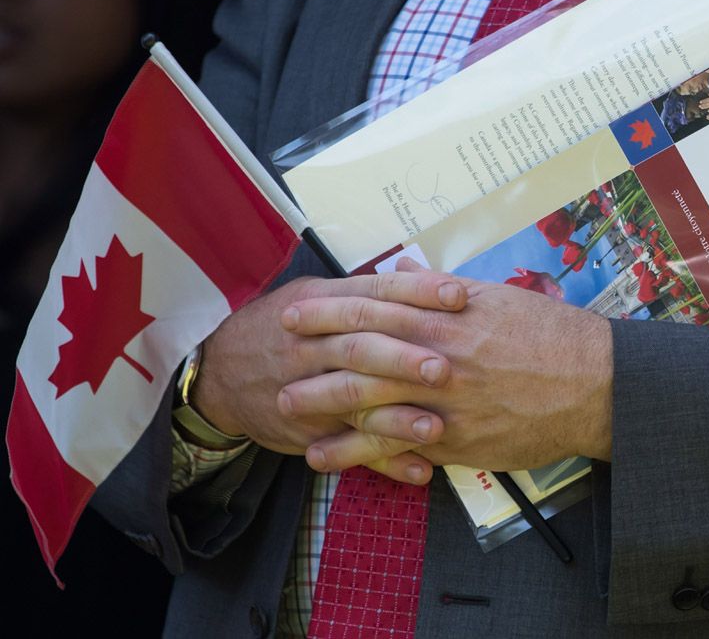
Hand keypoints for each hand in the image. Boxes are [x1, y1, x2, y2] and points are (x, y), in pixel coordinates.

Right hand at [192, 271, 467, 482]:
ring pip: (351, 401)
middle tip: (444, 368)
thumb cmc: (281, 326)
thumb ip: (365, 289)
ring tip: (435, 427)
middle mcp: (313, 345)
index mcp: (321, 304)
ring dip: (394, 417)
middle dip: (401, 357)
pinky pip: (348, 449)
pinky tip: (420, 470)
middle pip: (359, 347)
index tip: (457, 297)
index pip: (372, 294)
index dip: (416, 293)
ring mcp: (308, 390)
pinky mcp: (309, 430)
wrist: (219, 371)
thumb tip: (418, 270)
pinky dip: (384, 462)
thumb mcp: (314, 296)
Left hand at [280, 260, 613, 472]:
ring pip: (371, 400)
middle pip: (363, 352)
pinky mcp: (454, 441)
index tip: (299, 309)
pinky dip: (356, 452)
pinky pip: (395, 446)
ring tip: (287, 405)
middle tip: (278, 353)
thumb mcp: (499, 299)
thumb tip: (409, 267)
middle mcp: (440, 356)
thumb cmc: (550, 336)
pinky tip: (326, 456)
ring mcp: (444, 401)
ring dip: (325, 403)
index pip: (376, 307)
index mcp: (449, 317)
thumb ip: (447, 287)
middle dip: (316, 353)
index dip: (331, 309)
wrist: (592, 383)